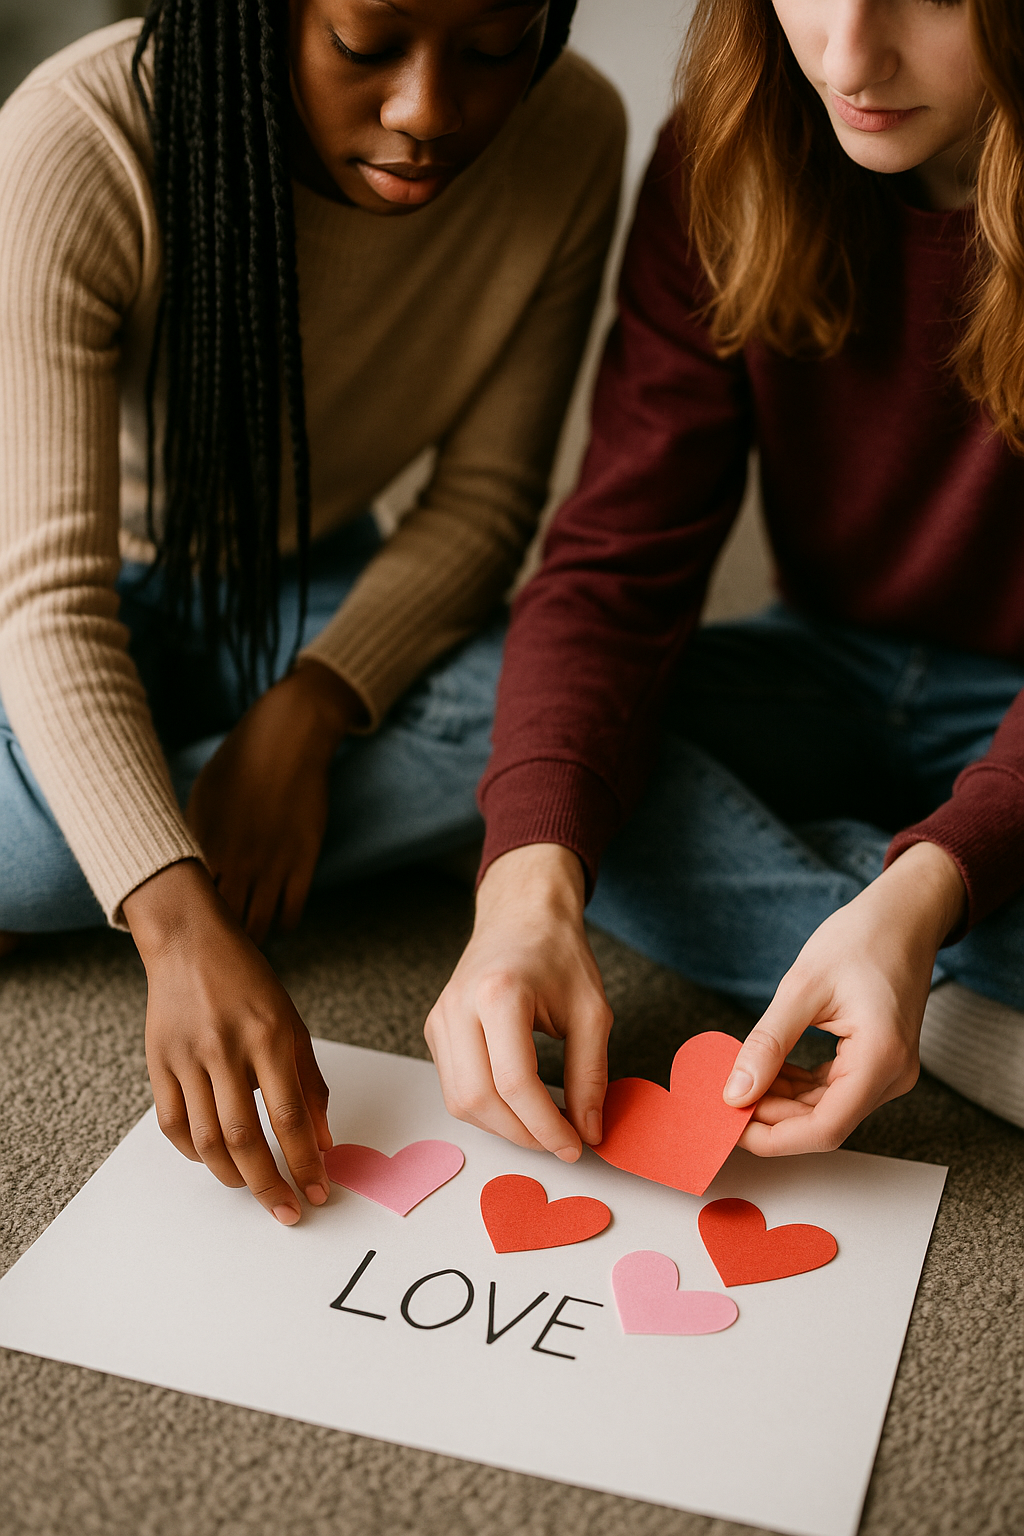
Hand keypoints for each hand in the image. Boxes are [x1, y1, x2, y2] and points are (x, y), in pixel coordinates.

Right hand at [125, 860, 332, 1222]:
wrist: (190, 942)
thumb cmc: (249, 981)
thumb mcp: (292, 1023)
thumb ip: (309, 1082)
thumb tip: (324, 1140)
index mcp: (269, 1036)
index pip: (289, 1116)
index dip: (305, 1160)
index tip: (317, 1191)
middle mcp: (227, 1048)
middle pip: (245, 1138)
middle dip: (269, 1184)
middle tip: (286, 1210)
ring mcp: (188, 1057)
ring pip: (206, 1139)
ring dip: (233, 1176)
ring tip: (253, 1188)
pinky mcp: (158, 1063)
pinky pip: (173, 1123)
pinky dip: (194, 1152)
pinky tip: (214, 1160)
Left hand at [186, 660, 361, 943]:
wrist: (287, 739)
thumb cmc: (237, 764)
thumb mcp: (201, 798)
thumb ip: (191, 838)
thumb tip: (177, 866)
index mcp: (206, 848)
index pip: (189, 906)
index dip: (184, 925)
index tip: (183, 931)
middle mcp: (238, 863)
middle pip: (222, 925)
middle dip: (215, 942)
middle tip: (213, 947)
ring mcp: (274, 865)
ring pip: (259, 927)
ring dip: (250, 941)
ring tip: (243, 942)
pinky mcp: (304, 861)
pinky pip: (292, 912)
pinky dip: (282, 924)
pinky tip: (275, 917)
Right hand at [425, 844, 612, 1159]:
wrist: (521, 916)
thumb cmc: (558, 955)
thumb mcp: (592, 1011)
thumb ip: (590, 1074)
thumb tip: (589, 1131)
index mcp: (499, 994)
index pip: (515, 1082)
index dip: (546, 1125)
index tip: (575, 1146)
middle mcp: (459, 1007)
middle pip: (478, 1099)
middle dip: (522, 1134)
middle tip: (560, 1142)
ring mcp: (440, 1018)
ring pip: (460, 1101)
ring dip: (503, 1127)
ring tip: (543, 1125)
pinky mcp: (434, 1029)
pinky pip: (454, 1087)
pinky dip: (486, 1109)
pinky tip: (518, 1105)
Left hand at [724, 842, 966, 1154]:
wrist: (903, 917)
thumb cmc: (861, 939)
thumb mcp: (803, 987)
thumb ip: (769, 1043)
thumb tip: (735, 1092)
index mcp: (881, 1059)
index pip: (824, 1129)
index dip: (772, 1137)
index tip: (729, 1126)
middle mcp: (893, 1075)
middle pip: (823, 1124)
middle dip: (769, 1118)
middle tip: (722, 1100)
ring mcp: (889, 1072)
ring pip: (826, 1110)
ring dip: (781, 1103)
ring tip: (738, 1080)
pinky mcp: (879, 1062)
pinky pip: (834, 1091)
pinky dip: (798, 1088)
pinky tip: (768, 1069)